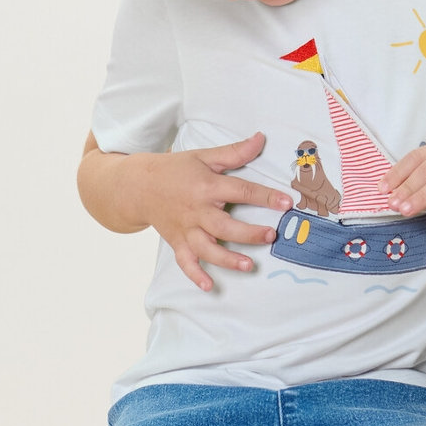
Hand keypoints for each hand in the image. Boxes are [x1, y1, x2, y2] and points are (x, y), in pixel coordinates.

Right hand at [137, 132, 292, 290]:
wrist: (138, 185)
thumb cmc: (175, 170)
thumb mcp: (204, 156)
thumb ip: (234, 152)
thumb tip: (261, 138)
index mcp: (206, 186)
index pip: (241, 191)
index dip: (265, 197)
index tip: (287, 203)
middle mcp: (197, 210)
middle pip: (225, 226)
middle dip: (249, 233)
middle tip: (271, 236)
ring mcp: (186, 229)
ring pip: (207, 248)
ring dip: (227, 259)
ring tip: (248, 265)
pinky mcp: (177, 242)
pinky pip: (185, 262)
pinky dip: (195, 275)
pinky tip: (209, 286)